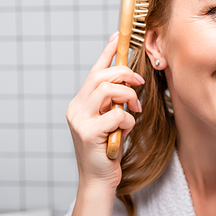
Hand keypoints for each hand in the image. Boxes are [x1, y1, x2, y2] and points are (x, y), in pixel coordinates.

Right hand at [66, 32, 144, 188]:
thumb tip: (128, 80)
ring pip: (107, 90)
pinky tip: (126, 130)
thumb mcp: (110, 120)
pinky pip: (116, 115)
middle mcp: (76, 108)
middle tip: (140, 83)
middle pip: (100, 76)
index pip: (93, 71)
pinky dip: (128, 120)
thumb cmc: (108, 148)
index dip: (107, 52)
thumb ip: (113, 102)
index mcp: (80, 103)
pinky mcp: (88, 134)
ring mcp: (79, 121)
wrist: (99, 179)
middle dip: (125, 74)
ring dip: (128, 96)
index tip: (118, 36)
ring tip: (135, 109)